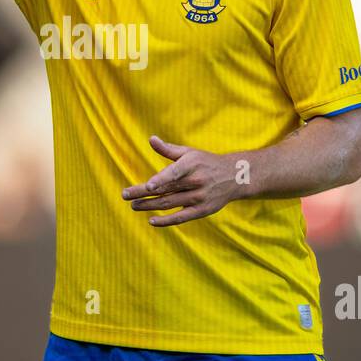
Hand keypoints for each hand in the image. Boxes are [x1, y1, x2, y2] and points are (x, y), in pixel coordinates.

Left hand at [121, 135, 241, 226]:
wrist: (235, 177)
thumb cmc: (206, 162)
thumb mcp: (189, 152)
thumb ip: (168, 149)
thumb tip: (151, 139)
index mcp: (192, 164)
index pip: (174, 173)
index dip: (161, 180)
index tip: (148, 186)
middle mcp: (196, 181)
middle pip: (166, 190)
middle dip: (144, 193)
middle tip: (125, 195)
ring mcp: (199, 197)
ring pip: (170, 204)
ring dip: (150, 206)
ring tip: (134, 205)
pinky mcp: (202, 211)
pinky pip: (181, 218)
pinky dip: (165, 221)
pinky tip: (151, 220)